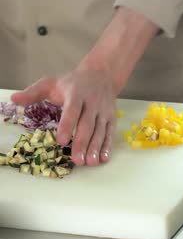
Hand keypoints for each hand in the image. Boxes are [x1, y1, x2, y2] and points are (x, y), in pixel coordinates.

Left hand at [11, 6, 157, 165]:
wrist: (101, 75)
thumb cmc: (72, 82)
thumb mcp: (52, 83)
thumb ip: (33, 92)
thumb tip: (14, 99)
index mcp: (76, 94)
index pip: (73, 110)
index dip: (67, 125)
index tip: (61, 141)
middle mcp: (92, 103)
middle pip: (88, 125)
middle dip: (83, 143)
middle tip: (77, 161)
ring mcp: (103, 111)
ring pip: (100, 131)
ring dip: (96, 147)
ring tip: (90, 163)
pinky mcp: (111, 118)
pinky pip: (110, 133)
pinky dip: (108, 146)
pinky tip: (104, 159)